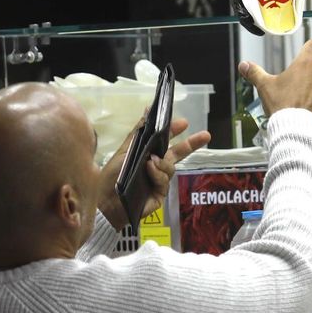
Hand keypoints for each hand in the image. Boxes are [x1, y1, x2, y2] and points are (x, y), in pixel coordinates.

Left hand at [98, 115, 212, 230]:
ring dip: (162, 162)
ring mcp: (159, 181)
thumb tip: (148, 110)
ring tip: (150, 162)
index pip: (164, 141)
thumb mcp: (125, 151)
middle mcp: (155, 167)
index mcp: (146, 155)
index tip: (184, 123)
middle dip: (191, 144)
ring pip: (170, 166)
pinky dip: (157, 173)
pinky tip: (150, 170)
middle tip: (206, 135)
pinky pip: (164, 180)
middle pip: (177, 154)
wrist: (106, 203)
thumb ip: (138, 132)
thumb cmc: (111, 176)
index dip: (174, 131)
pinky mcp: (160, 194)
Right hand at [238, 39, 311, 126]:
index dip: (311, 48)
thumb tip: (244, 65)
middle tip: (298, 86)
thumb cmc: (282, 105)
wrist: (295, 129)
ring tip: (304, 101)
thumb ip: (255, 73)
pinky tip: (311, 110)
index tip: (308, 52)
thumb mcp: (265, 87)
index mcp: (305, 64)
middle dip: (311, 74)